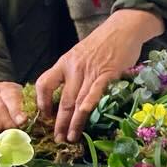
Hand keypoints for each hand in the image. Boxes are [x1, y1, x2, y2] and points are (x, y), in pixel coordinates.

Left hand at [37, 9, 164, 142]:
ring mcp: (90, 71)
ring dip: (73, 122)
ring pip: (77, 101)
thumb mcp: (80, 53)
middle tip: (58, 138)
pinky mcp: (107, 74)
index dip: (42, 102)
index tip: (45, 115)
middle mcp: (74, 68)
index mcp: (65, 62)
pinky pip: (95, 93)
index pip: (44, 83)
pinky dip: (88, 106)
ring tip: (71, 137)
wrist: (123, 28)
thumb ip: (73, 71)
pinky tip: (84, 117)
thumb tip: (67, 91)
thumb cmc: (104, 42)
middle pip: (63, 100)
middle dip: (59, 122)